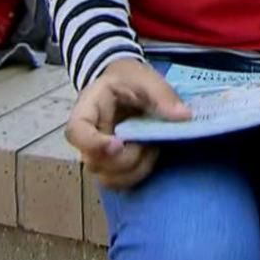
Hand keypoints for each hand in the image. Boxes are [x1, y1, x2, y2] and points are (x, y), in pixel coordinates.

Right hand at [64, 58, 188, 189]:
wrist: (125, 84)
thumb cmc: (129, 79)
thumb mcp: (145, 78)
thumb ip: (162, 95)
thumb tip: (183, 116)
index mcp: (87, 109)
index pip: (76, 132)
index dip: (93, 144)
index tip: (118, 144)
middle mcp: (87, 137)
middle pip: (95, 162)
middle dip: (126, 158)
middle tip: (148, 140)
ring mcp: (98, 153)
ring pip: (108, 178)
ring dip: (135, 168)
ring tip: (151, 146)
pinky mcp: (112, 164)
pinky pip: (120, 182)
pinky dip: (139, 173)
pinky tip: (150, 154)